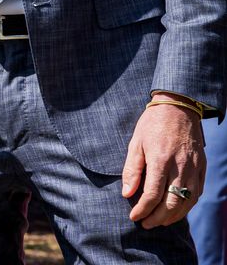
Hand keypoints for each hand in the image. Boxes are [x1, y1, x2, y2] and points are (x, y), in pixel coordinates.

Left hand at [122, 100, 204, 227]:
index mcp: (160, 159)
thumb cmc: (153, 123)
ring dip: (172, 217)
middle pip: (171, 204)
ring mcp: (193, 168)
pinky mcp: (201, 167)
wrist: (178, 106)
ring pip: (186, 203)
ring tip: (159, 221)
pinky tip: (176, 209)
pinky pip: (197, 194)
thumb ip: (132, 169)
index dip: (142, 210)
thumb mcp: (136, 142)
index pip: (152, 195)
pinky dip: (187, 206)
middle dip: (157, 218)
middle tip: (146, 223)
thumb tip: (127, 193)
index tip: (134, 216)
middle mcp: (179, 167)